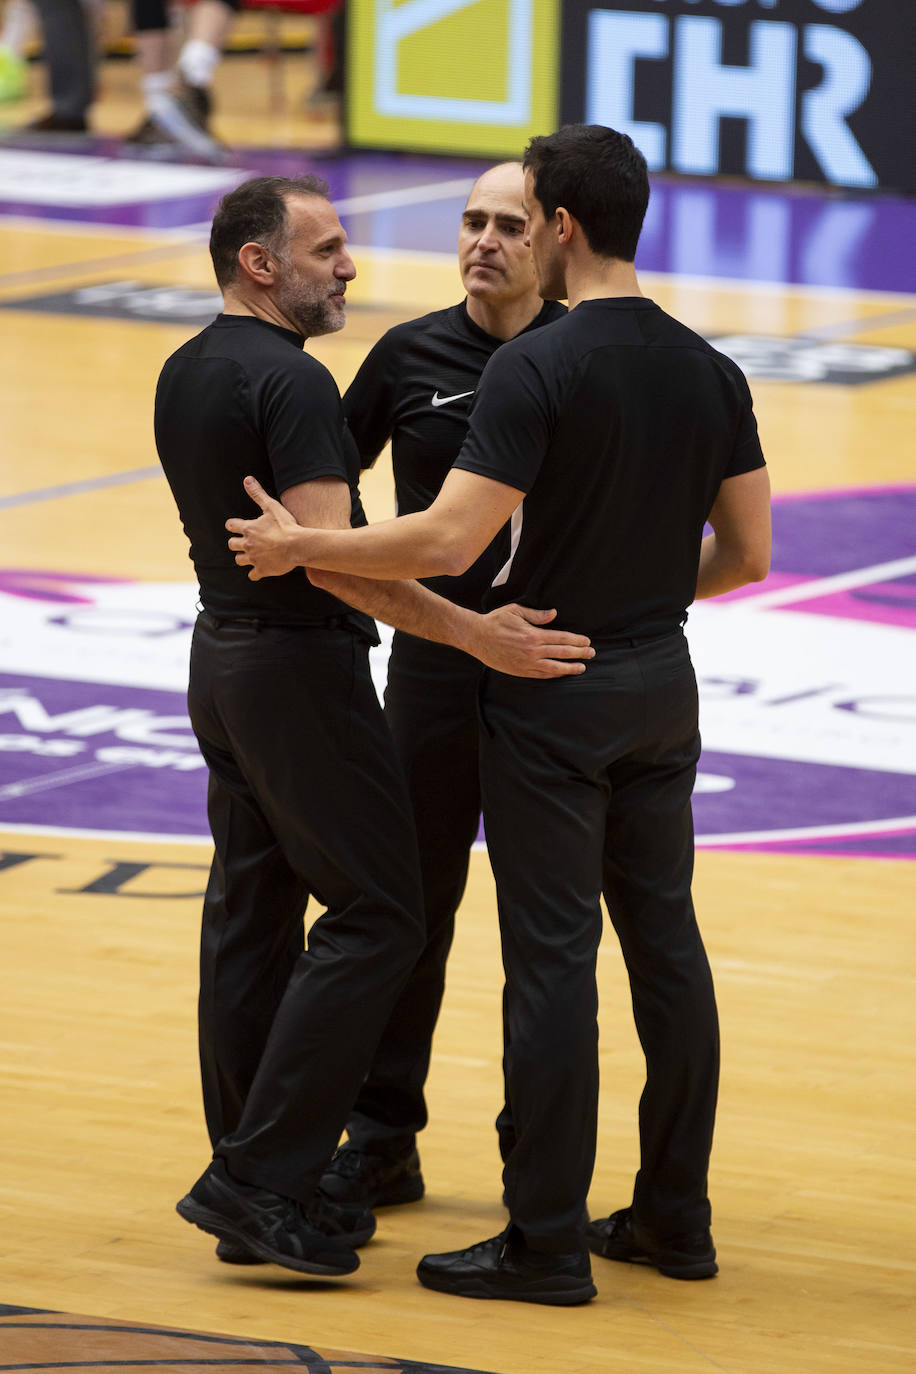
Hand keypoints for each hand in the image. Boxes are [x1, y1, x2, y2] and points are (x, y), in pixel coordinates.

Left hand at [226, 476, 300, 579]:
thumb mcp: (271, 506)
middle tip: (243, 542)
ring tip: (250, 555)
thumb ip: (258, 494)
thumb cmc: (285, 525)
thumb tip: (247, 479)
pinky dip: (254, 573)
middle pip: (232, 545)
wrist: (297, 545)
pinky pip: (252, 575)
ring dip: (243, 557)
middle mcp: (248, 544)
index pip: (231, 525)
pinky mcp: (262, 570)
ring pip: (239, 560)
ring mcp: (254, 558)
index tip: (236, 526)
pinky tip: (259, 570)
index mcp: (248, 529)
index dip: (233, 525)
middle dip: (236, 543)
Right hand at [469, 604, 593, 677]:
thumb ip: (537, 615)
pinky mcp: (520, 671)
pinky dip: (554, 674)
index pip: (561, 638)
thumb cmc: (495, 621)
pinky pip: (541, 675)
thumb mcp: (516, 611)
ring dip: (570, 667)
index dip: (577, 640)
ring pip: (554, 667)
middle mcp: (532, 651)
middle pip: (562, 653)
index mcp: (533, 635)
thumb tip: (554, 614)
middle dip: (579, 654)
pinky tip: (561, 673)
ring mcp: (527, 663)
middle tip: (591, 654)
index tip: (587, 642)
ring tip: (581, 667)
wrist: (476, 637)